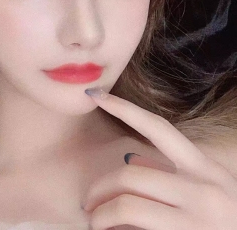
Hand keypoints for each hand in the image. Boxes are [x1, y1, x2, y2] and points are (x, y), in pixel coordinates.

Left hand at [82, 90, 236, 229]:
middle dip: (99, 187)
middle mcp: (203, 190)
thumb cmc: (226, 223)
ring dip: (101, 214)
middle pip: (130, 173)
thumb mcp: (207, 191)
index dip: (123, 107)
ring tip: (94, 221)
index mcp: (205, 168)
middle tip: (88, 201)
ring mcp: (196, 221)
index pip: (157, 128)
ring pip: (127, 205)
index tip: (95, 94)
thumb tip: (132, 160)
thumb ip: (170, 174)